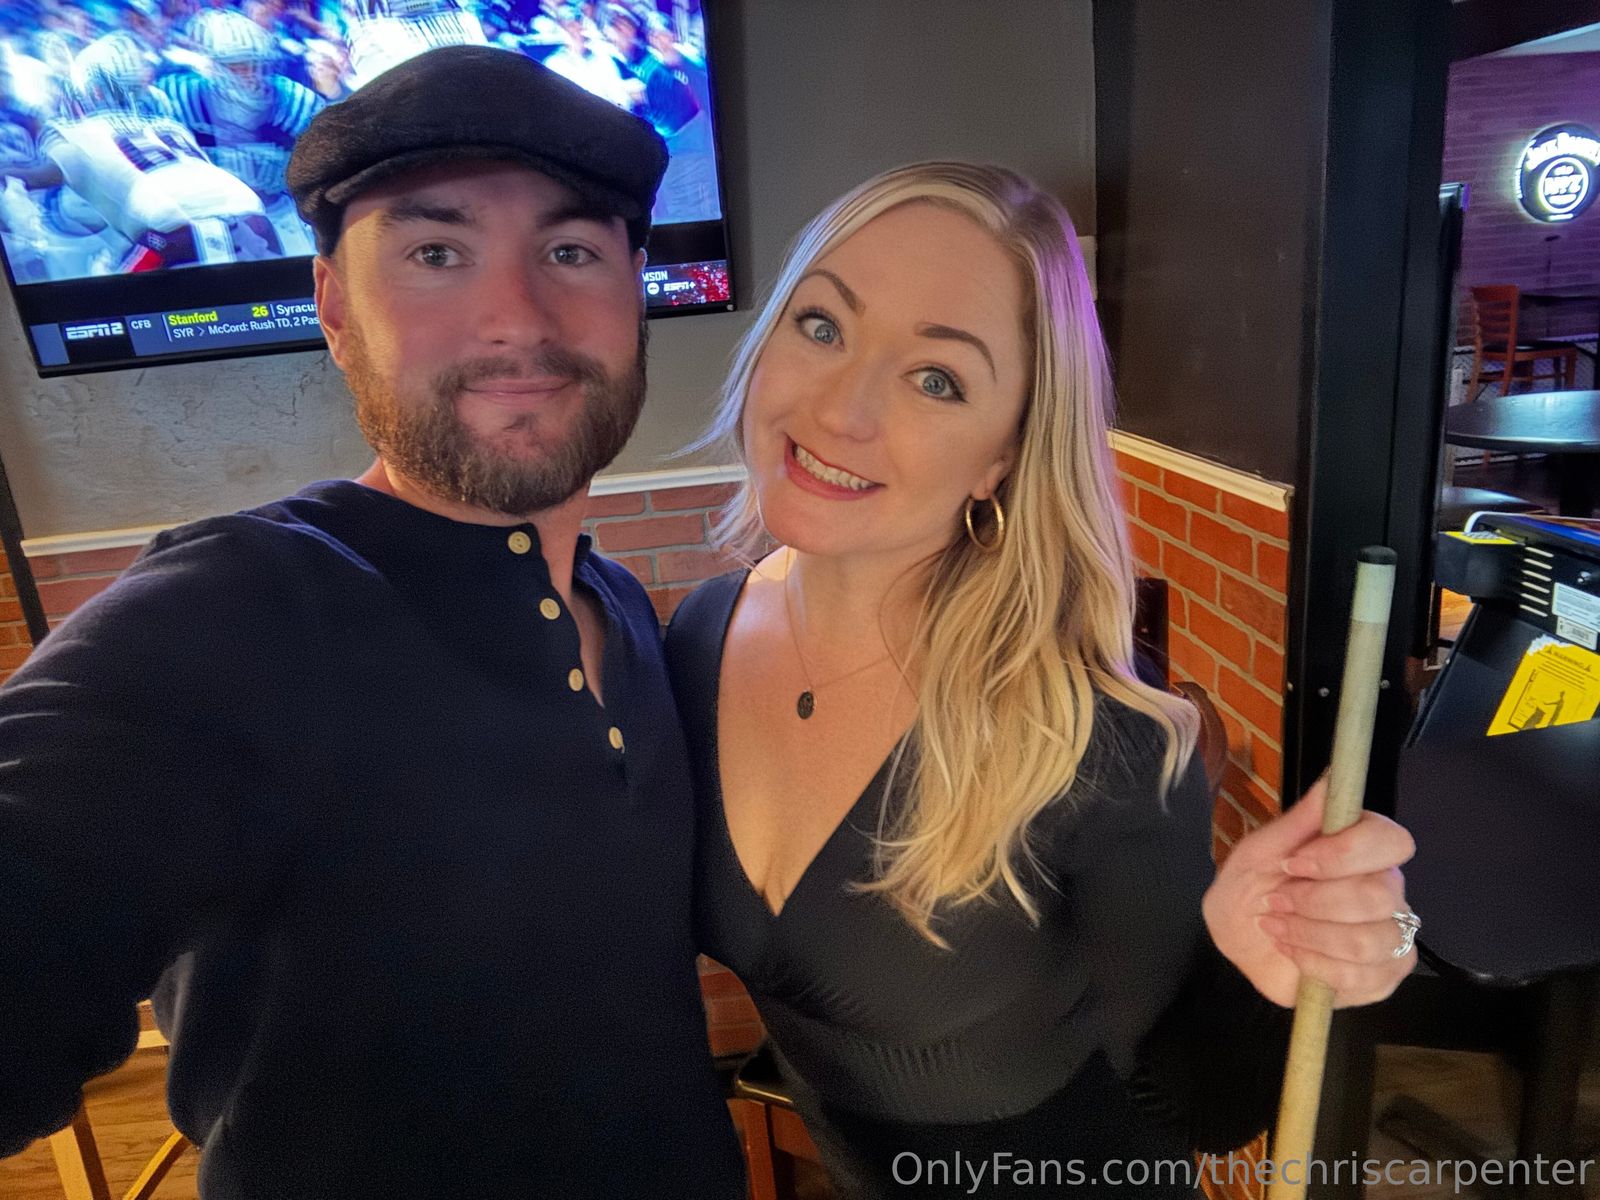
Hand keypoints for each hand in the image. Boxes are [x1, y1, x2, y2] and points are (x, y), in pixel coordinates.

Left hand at [1201, 776, 1417, 1007]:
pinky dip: (1315, 965)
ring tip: (1276, 927)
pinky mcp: (1381, 977)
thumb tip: (1332, 778)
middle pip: (1382, 895)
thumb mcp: (1258, 852)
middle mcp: (1386, 890)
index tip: (1295, 863)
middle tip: (1275, 901)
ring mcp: (1390, 936)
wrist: (1238, 940)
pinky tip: (1292, 953)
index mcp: (1363, 850)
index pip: (1392, 841)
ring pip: (1372, 940)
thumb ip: (1298, 821)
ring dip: (1310, 935)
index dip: (1346, 853)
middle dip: (1316, 902)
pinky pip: (1363, 977)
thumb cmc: (1250, 888)